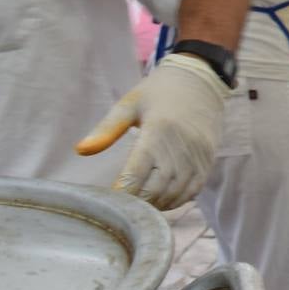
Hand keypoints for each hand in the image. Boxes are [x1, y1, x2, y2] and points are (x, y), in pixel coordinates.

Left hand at [73, 54, 228, 209]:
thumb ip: (106, 129)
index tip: (110, 203)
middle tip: (124, 210)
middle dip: (139, 204)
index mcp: (157, 132)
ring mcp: (197, 155)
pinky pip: (194, 189)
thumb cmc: (159, 92)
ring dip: (158, 205)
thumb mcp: (129, 104)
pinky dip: (178, 200)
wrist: (201, 79)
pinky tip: (164, 201)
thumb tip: (80, 150)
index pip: (136, 174)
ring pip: (176, 193)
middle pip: (156, 188)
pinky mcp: (208, 159)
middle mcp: (180, 146)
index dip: (122, 193)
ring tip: (142, 209)